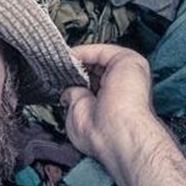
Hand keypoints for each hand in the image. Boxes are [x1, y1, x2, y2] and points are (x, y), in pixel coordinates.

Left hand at [60, 44, 160, 165]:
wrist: (118, 133)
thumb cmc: (102, 134)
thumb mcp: (78, 114)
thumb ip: (73, 98)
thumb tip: (67, 90)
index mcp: (114, 104)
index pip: (94, 86)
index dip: (76, 81)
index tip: (58, 79)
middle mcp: (123, 89)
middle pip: (97, 71)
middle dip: (76, 70)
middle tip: (56, 69)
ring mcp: (128, 74)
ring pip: (100, 59)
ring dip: (79, 60)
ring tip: (61, 63)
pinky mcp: (130, 61)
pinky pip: (102, 51)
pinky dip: (84, 52)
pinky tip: (70, 58)